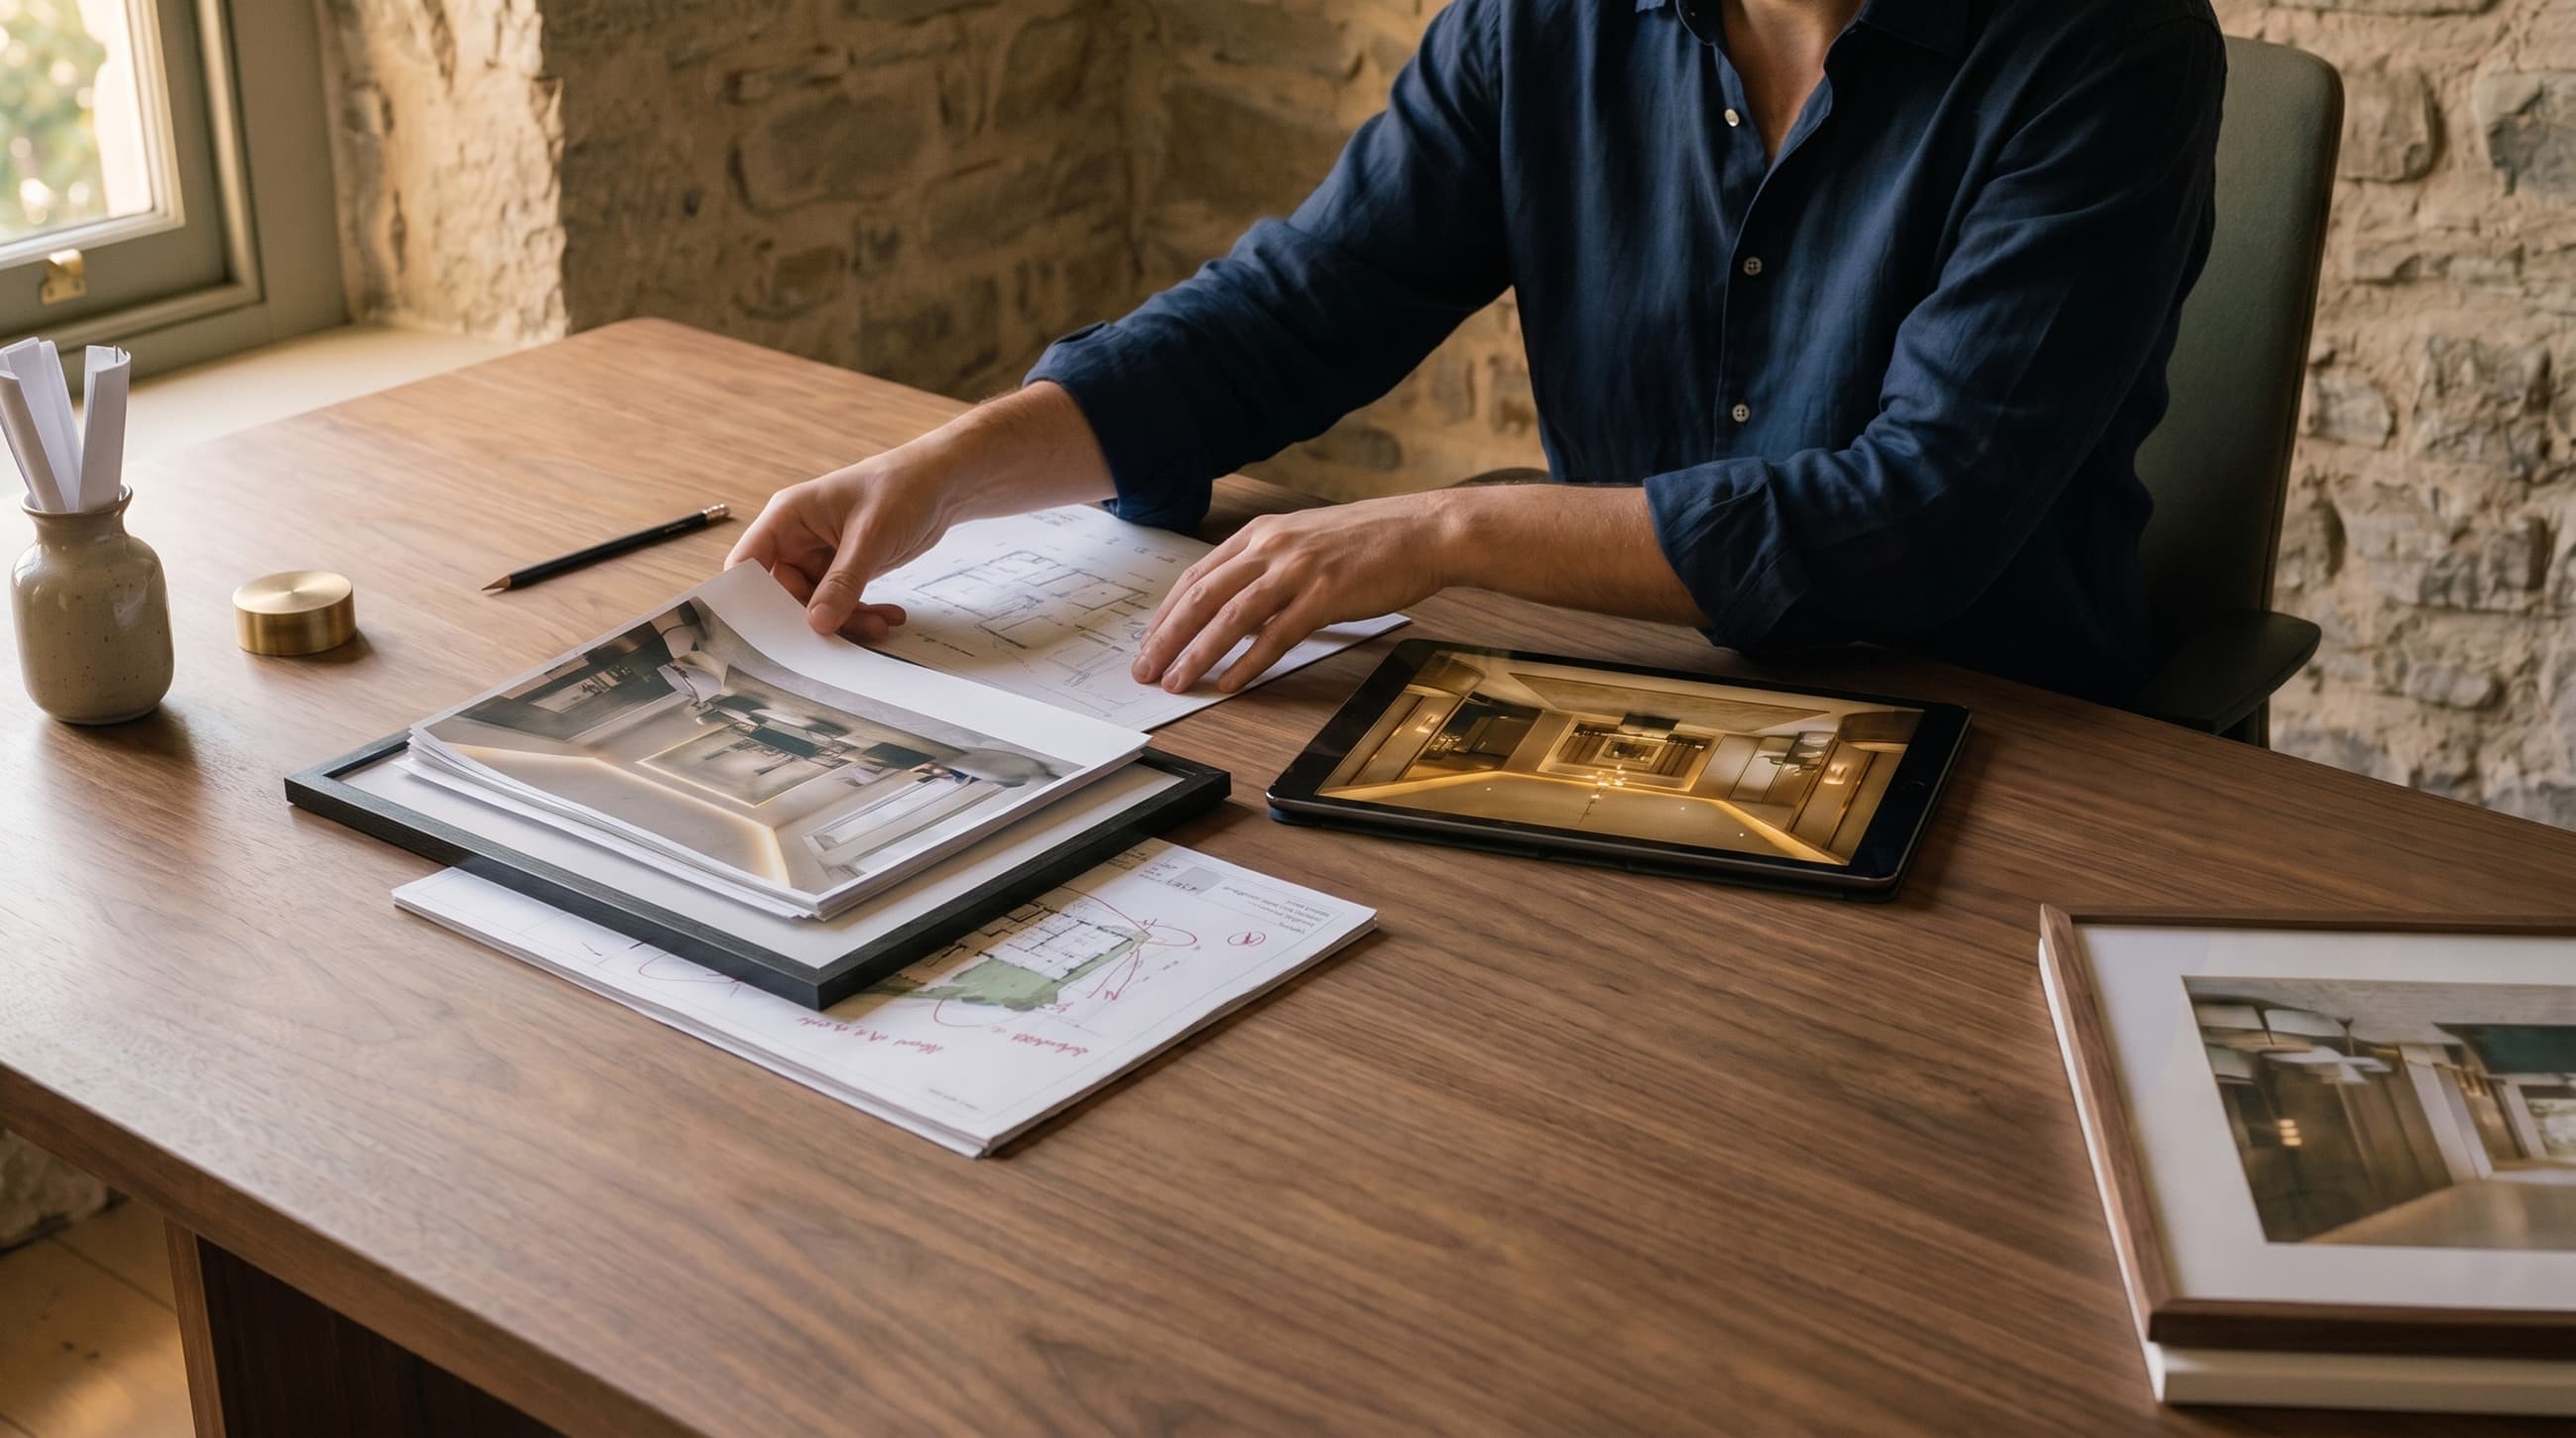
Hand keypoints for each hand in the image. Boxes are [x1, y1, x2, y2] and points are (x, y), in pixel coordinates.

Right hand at [727, 451, 954, 640]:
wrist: (941, 483)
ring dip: (846, 621)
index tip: (766, 635)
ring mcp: (820, 555)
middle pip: (782, 594)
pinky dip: (861, 614)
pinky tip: (889, 617)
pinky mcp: (844, 569)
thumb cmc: (902, 487)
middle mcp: (796, 538)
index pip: (747, 563)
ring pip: (815, 604)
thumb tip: (817, 623)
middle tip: (843, 637)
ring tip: (880, 627)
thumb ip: (843, 581)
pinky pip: (841, 602)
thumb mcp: (871, 536)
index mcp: (787, 517)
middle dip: (811, 618)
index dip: (748, 600)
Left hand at [1133, 493, 1461, 693]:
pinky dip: (1249, 662)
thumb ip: (1269, 571)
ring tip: (1177, 682)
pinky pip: (1276, 634)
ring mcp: (1297, 569)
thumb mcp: (1307, 543)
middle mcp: (1272, 547)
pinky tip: (1231, 682)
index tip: (1149, 642)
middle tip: (1145, 670)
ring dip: (1197, 654)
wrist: (1425, 531)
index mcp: (1263, 533)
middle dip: (1166, 638)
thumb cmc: (1372, 541)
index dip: (1167, 614)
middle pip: (1202, 596)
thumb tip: (1238, 614)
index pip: (1198, 575)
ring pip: (1230, 617)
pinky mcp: (1325, 594)